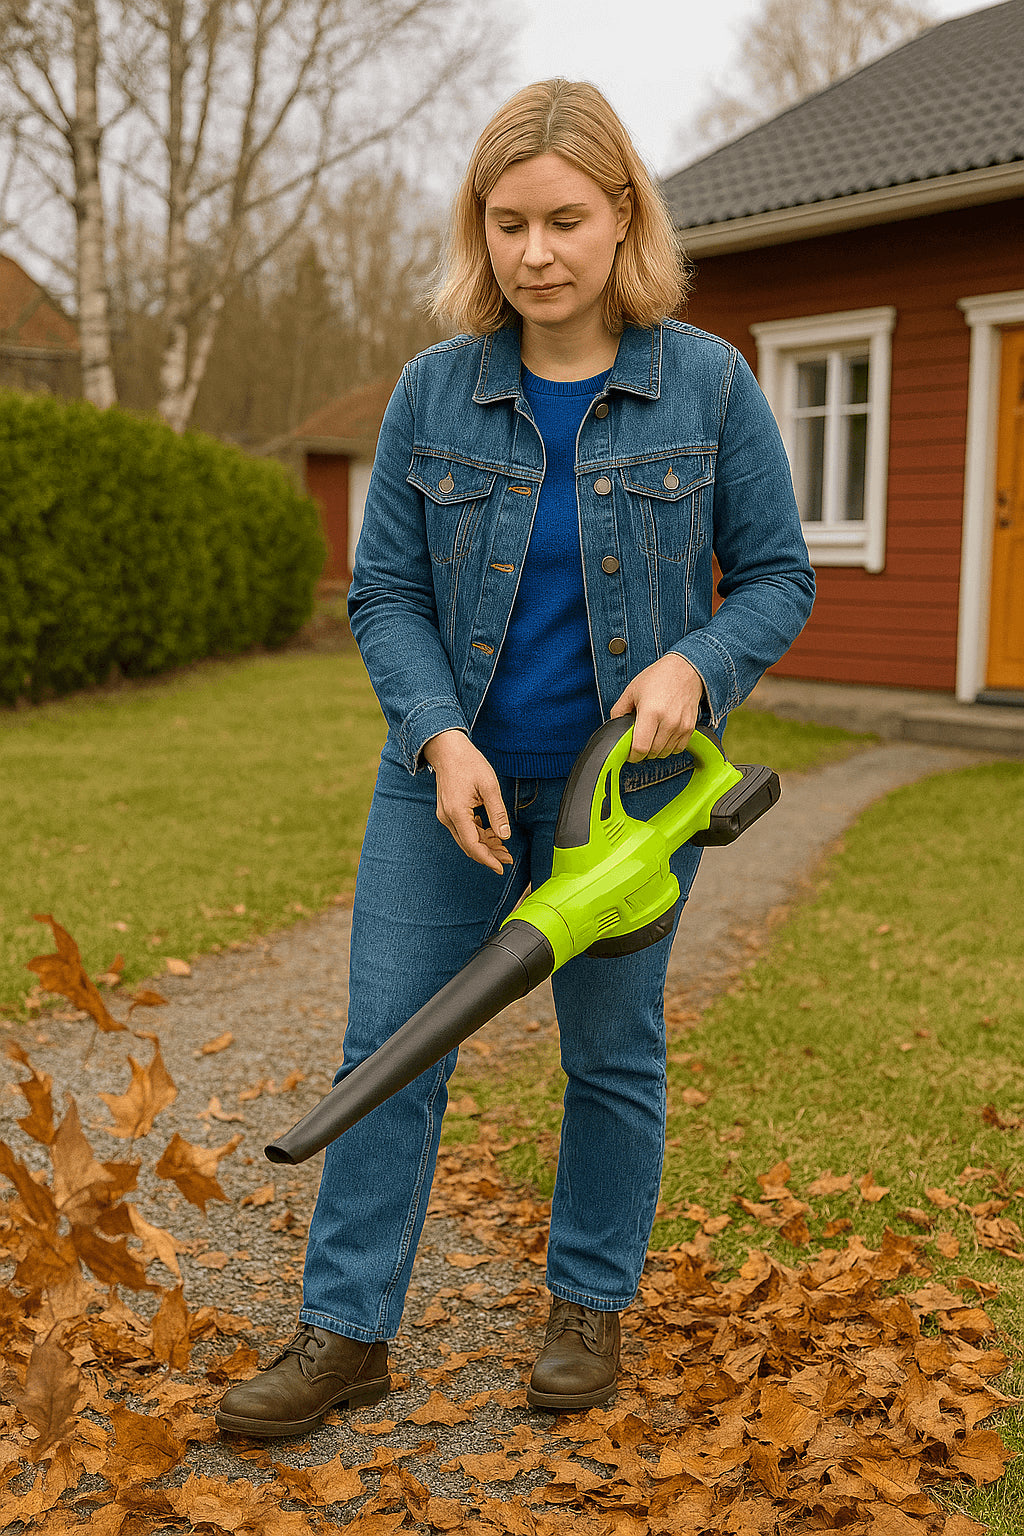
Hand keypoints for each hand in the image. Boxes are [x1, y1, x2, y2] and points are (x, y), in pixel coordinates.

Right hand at [421, 730, 512, 873]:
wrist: (447, 749)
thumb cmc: (467, 763)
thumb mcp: (489, 786)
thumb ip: (498, 812)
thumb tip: (505, 835)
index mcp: (457, 813)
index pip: (473, 846)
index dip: (488, 859)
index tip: (501, 867)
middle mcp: (448, 818)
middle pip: (470, 846)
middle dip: (489, 854)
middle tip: (507, 858)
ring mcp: (446, 815)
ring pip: (467, 839)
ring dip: (484, 845)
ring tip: (503, 846)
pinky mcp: (448, 811)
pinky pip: (464, 830)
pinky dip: (478, 834)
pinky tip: (492, 832)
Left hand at [609, 653, 704, 761]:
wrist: (686, 669)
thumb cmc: (659, 677)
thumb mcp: (632, 690)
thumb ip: (619, 711)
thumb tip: (615, 728)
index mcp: (651, 712)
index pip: (640, 748)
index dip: (632, 755)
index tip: (629, 753)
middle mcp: (668, 721)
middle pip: (652, 753)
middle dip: (643, 752)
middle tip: (639, 741)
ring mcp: (681, 726)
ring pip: (665, 753)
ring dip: (656, 750)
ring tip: (651, 735)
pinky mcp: (690, 728)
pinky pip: (678, 749)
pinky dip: (669, 747)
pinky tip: (663, 735)